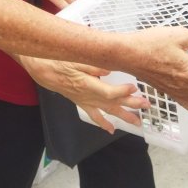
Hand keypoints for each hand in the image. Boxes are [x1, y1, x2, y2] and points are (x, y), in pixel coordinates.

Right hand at [20, 56, 147, 132]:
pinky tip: (111, 129)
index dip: (122, 92)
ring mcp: (84, 100)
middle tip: (146, 105)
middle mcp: (87, 96)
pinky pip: (93, 115)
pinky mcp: (81, 101)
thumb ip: (92, 66)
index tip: (134, 87)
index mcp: (86, 84)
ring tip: (137, 122)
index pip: (108, 92)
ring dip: (122, 116)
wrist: (42, 69)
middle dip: (130, 105)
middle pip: (112, 103)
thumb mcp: (74, 58)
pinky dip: (102, 123)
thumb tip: (108, 70)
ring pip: (106, 111)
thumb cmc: (57, 61)